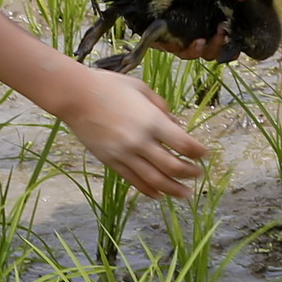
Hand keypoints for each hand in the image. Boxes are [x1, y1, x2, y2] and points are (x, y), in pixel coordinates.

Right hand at [55, 67, 208, 197]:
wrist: (76, 96)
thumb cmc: (110, 86)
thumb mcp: (142, 89)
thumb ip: (162, 108)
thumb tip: (176, 126)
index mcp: (152, 121)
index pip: (184, 144)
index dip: (198, 152)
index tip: (206, 154)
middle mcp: (140, 141)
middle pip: (173, 167)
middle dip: (190, 173)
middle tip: (198, 175)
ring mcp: (124, 154)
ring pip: (155, 180)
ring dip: (173, 189)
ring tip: (185, 194)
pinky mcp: (111, 162)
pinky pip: (133, 181)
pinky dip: (149, 190)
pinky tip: (159, 194)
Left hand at [114, 0, 244, 59]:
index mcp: (211, 25)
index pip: (225, 45)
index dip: (232, 48)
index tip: (233, 38)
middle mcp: (196, 35)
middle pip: (209, 53)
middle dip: (215, 47)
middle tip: (220, 33)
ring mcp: (177, 38)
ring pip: (188, 54)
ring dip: (196, 51)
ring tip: (199, 40)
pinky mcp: (158, 38)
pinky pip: (166, 49)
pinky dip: (172, 47)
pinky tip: (177, 40)